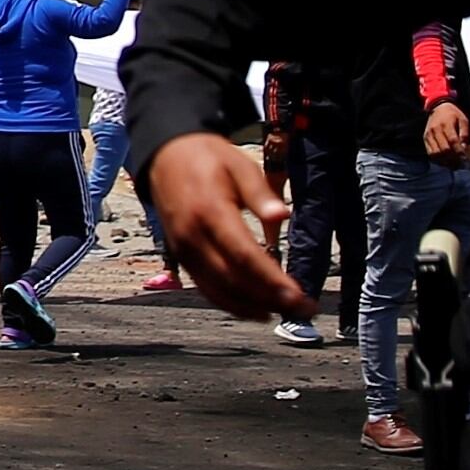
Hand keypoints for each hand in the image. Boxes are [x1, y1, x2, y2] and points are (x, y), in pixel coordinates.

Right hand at [145, 129, 307, 316]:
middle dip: (270, 299)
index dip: (272, 280)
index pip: (244, 256)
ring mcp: (184, 251)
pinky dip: (233, 304)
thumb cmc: (208, 159)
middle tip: (303, 309)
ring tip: (286, 311)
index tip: (298, 296)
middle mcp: (193, 237)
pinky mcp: (182, 258)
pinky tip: (257, 309)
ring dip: (253, 306)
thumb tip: (283, 215)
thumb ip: (260, 194)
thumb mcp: (239, 165)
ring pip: (219, 291)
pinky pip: (208, 289)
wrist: (165, 158)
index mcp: (210, 211)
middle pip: (233, 280)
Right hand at [424, 100, 469, 164]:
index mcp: (446, 124)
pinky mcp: (425, 139)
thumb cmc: (453, 114)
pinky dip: (437, 160)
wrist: (438, 107)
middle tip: (460, 164)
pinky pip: (430, 153)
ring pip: (436, 153)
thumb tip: (463, 148)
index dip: (459, 152)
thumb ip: (464, 134)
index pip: (452, 141)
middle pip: (443, 149)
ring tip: (453, 165)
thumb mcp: (463, 120)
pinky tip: (445, 162)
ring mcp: (429, 135)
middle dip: (453, 159)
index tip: (465, 159)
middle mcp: (435, 130)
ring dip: (445, 161)